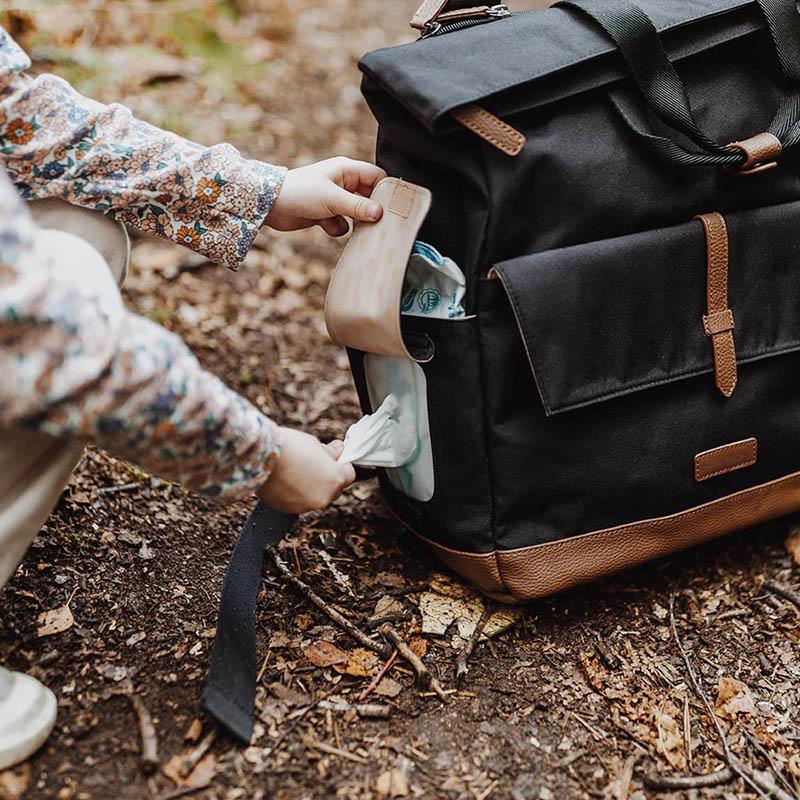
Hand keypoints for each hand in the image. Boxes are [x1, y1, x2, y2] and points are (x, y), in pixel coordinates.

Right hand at [257, 427, 355, 513]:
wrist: (259, 457)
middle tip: (314, 463)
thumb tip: (339, 450)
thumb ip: (330, 453)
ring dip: (311, 487)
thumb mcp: (315, 444)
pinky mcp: (289, 510)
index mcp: (335, 479)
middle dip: (327, 477)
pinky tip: (286, 480)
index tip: (335, 460)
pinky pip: (299, 502)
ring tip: (296, 471)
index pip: (349, 475)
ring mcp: (306, 506)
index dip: (342, 465)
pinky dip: (296, 494)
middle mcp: (324, 497)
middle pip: (334, 488)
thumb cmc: (289, 447)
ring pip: (316, 497)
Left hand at [266, 157, 386, 236]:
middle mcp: (343, 183)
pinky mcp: (326, 214)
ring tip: (352, 228)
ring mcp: (335, 199)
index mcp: (347, 170)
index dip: (386, 192)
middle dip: (371, 212)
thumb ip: (358, 206)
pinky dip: (336, 228)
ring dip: (354, 223)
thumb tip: (380, 213)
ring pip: (357, 215)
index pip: (377, 177)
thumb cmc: (299, 192)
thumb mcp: (332, 199)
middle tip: (377, 225)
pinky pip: (342, 225)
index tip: (391, 209)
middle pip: (369, 198)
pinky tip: (324, 225)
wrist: (270, 206)